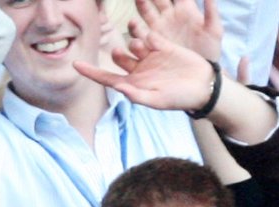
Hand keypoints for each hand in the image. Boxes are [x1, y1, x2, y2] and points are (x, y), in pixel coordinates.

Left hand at [75, 31, 215, 112]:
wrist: (203, 85)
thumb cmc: (180, 98)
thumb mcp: (158, 100)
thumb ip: (138, 95)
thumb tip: (118, 87)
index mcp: (135, 84)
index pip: (107, 78)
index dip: (91, 72)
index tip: (75, 64)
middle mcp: (139, 69)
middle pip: (119, 57)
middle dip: (118, 52)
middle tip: (123, 52)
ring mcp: (150, 56)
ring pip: (132, 43)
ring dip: (134, 42)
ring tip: (144, 47)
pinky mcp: (162, 45)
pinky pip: (148, 35)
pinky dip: (148, 37)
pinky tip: (158, 44)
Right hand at [131, 0, 222, 62]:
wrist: (200, 74)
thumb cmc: (210, 51)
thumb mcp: (214, 31)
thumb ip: (211, 12)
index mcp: (185, 9)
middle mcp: (169, 15)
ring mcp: (159, 28)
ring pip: (146, 12)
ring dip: (141, 6)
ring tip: (139, 1)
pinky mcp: (151, 42)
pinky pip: (141, 32)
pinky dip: (135, 28)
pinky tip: (133, 24)